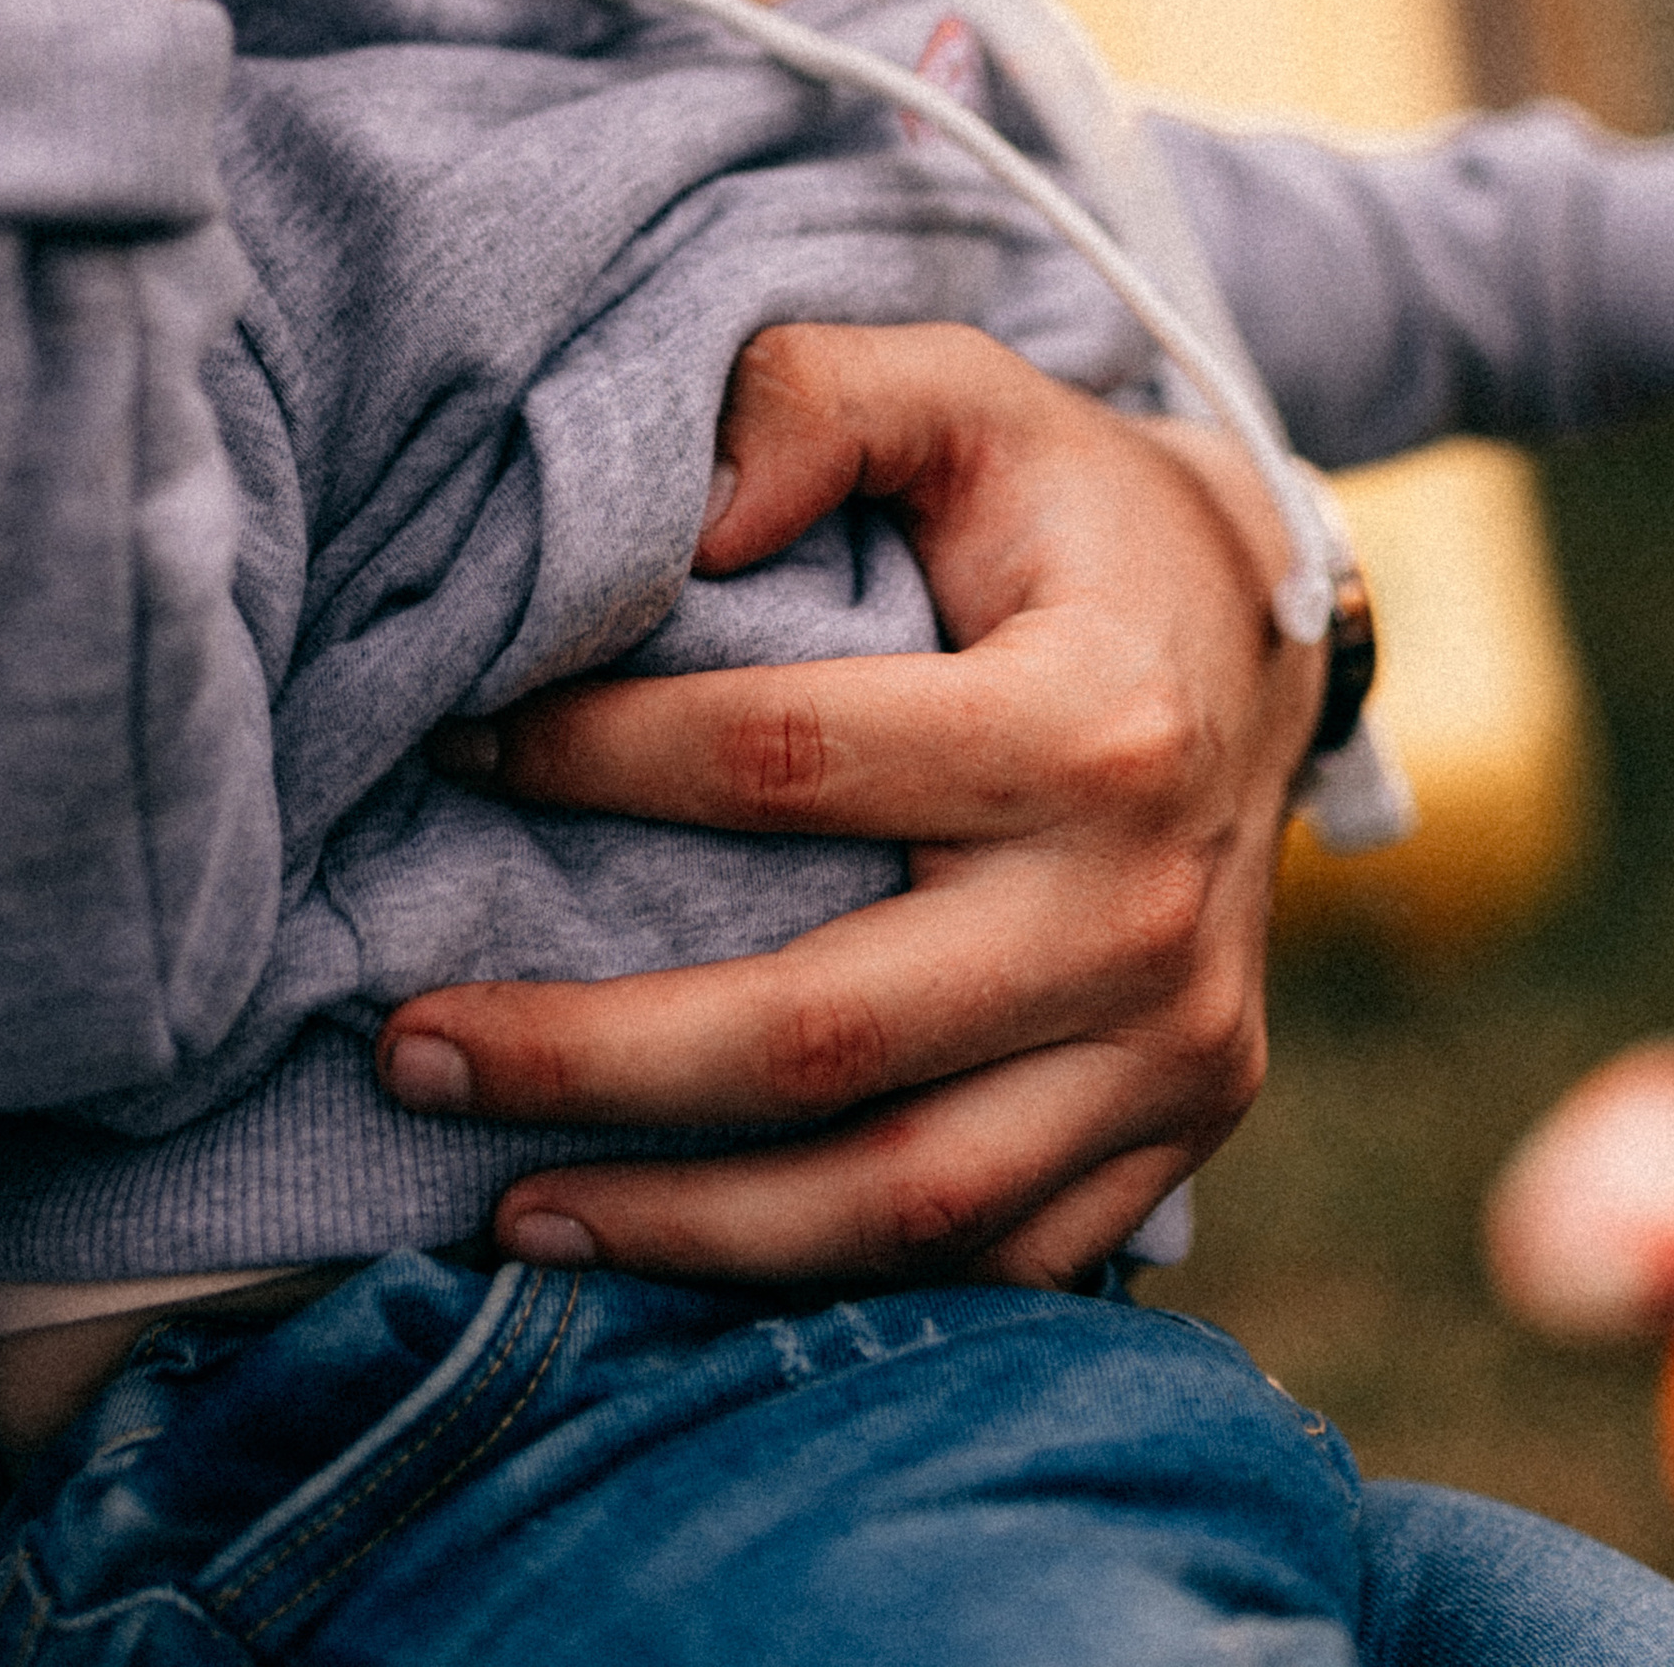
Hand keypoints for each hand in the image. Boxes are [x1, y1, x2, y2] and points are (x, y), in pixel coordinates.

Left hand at [379, 322, 1323, 1288]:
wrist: (1266, 631)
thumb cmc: (1067, 505)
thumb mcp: (964, 391)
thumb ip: (820, 400)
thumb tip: (688, 525)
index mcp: (1092, 721)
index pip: (789, 762)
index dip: (600, 759)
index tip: (462, 751)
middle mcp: (1141, 913)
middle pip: (823, 1034)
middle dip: (589, 1057)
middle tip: (407, 1046)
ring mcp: (1173, 1050)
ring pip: (901, 1198)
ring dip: (682, 1224)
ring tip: (503, 1211)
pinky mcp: (1174, 1132)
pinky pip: (989, 1260)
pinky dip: (824, 1281)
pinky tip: (676, 1260)